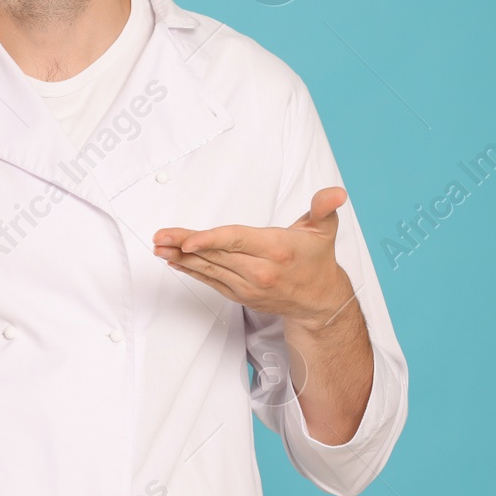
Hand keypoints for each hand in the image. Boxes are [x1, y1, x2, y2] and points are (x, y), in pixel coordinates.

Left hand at [152, 187, 355, 328]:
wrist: (318, 302)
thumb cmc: (316, 260)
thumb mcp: (324, 229)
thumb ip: (324, 207)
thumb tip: (337, 193)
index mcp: (275, 249)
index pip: (236, 241)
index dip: (210, 240)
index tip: (188, 240)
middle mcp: (259, 271)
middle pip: (215, 254)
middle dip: (183, 244)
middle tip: (159, 236)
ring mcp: (248, 285)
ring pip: (208, 268)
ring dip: (180, 257)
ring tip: (158, 246)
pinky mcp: (240, 294)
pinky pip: (210, 281)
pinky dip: (191, 270)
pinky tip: (174, 260)